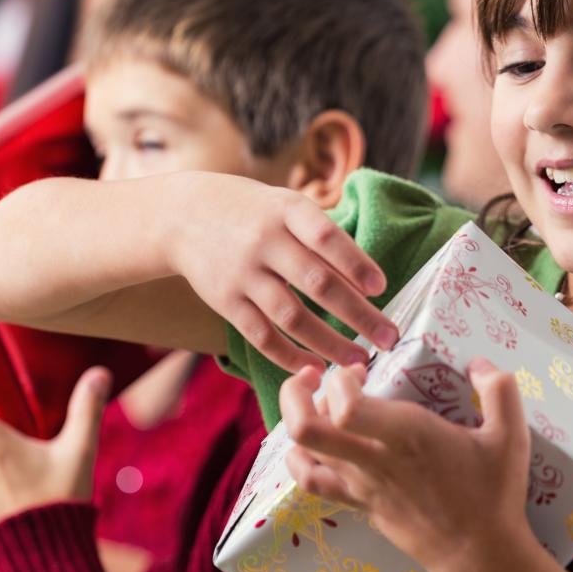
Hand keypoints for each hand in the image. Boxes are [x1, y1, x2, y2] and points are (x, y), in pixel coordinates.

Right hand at [165, 173, 397, 371]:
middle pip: (317, 283)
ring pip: (292, 316)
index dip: (356, 263)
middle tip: (389, 338)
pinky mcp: (225, 301)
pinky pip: (261, 335)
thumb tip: (370, 278)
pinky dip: (290, 356)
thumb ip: (321, 233)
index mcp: (286, 210)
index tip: (382, 288)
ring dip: (330, 343)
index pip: (326, 237)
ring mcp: (243, 274)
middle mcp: (264, 241)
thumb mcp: (285, 204)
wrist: (183, 216)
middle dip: (358, 315)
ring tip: (358, 360)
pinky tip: (315, 367)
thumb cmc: (253, 212)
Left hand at [279, 358, 532, 571]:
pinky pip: (312, 482)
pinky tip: (307, 443)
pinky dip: (298, 459)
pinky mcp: (358, 503)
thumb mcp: (511, 435)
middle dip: (297, 392)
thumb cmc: (494, 492)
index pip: (345, 408)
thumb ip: (500, 389)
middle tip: (316, 375)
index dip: (340, 381)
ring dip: (300, 417)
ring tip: (317, 401)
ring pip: (304, 451)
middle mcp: (373, 459)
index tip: (360, 369)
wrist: (480, 555)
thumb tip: (479, 362)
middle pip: (306, 428)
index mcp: (406, 435)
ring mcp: (360, 484)